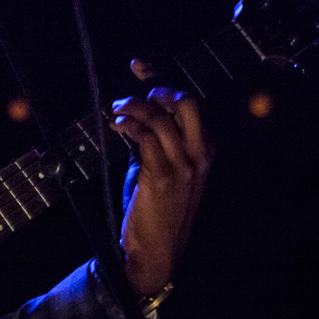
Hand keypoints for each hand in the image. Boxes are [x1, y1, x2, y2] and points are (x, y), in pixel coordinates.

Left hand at [109, 59, 213, 296]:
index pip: (190, 104)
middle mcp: (199, 154)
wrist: (156, 252)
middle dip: (155, 91)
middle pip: (186, 102)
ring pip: (159, 117)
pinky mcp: (162, 175)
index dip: (161, 80)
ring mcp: (183, 165)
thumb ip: (153, 140)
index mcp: (204, 150)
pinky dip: (127, 124)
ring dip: (130, 107)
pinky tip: (116, 126)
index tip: (139, 66)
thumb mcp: (160, 168)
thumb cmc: (156, 209)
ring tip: (114, 112)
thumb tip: (131, 111)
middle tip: (130, 98)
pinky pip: (145, 136)